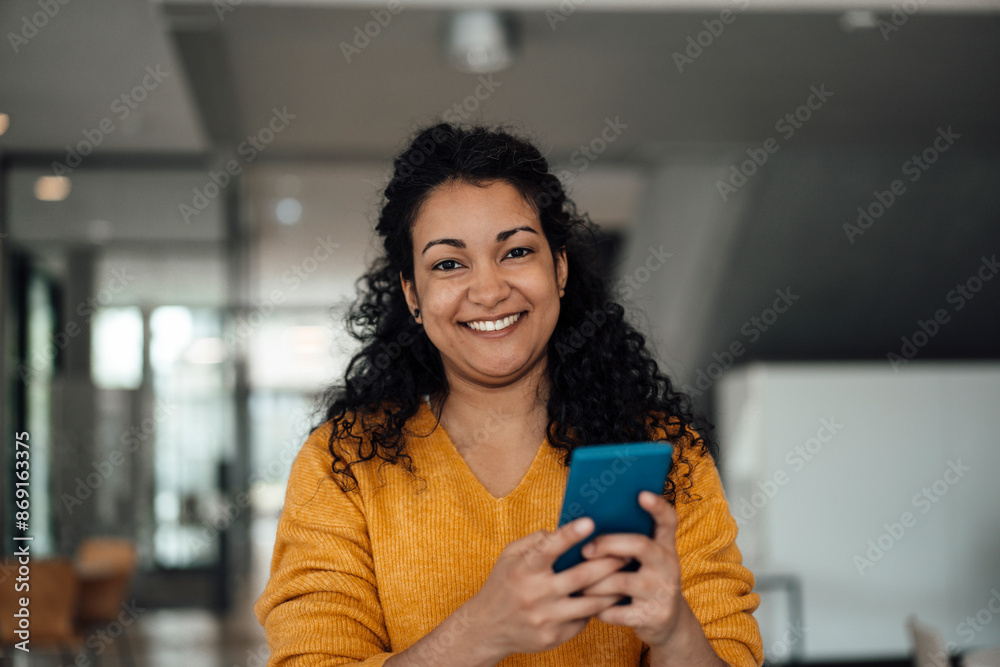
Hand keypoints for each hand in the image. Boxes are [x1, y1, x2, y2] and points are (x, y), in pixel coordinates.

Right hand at [466, 516, 630, 659]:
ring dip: (611, 588)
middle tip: (627, 552)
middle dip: (608, 563)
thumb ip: (534, 541)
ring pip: (590, 603)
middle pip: (581, 577)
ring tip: (626, 576)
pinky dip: (596, 608)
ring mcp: (546, 618)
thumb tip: (562, 530)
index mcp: (524, 569)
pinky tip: (609, 598)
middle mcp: (536, 594)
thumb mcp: (509, 556)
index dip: (570, 535)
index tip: (590, 522)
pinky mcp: (554, 636)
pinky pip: (583, 620)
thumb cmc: (502, 585)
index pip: (548, 549)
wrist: (487, 629)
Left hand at [575, 491, 687, 648]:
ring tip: (578, 584)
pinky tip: (590, 606)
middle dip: (607, 544)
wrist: (668, 623)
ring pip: (620, 581)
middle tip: (584, 550)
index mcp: (665, 547)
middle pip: (639, 545)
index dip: (657, 506)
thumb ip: (627, 544)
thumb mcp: (646, 561)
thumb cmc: (645, 582)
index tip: (642, 494)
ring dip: (594, 582)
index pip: (668, 520)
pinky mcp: (653, 616)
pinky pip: (615, 610)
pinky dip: (598, 609)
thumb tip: (586, 524)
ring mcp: (662, 591)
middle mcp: (668, 566)